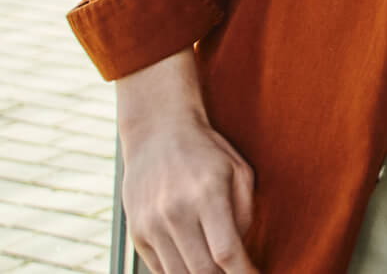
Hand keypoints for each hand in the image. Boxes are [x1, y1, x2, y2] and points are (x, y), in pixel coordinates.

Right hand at [116, 50, 259, 273]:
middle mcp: (175, 212)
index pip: (226, 252)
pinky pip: (160, 269)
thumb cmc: (207, 151)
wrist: (157, 133)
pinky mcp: (136, 233)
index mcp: (207, 194)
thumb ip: (244, 214)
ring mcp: (151, 225)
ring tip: (219, 269)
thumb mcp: (239, 171)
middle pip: (202, 271)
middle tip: (238, 272)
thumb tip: (241, 254)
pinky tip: (196, 266)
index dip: (243, 273)